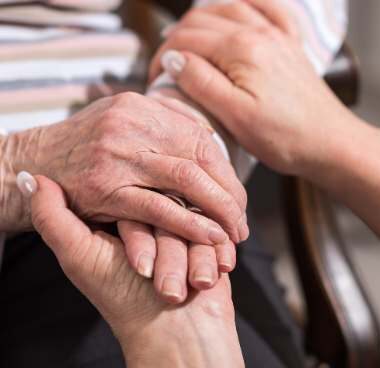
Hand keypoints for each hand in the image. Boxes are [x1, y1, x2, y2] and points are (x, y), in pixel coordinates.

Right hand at [9, 92, 246, 244]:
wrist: (38, 160)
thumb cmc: (88, 145)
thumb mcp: (124, 120)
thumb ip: (164, 123)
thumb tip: (208, 135)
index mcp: (140, 107)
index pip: (200, 138)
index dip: (226, 171)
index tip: (238, 197)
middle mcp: (131, 125)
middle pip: (198, 158)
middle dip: (228, 193)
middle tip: (242, 220)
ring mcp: (118, 155)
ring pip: (184, 180)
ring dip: (216, 209)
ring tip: (233, 232)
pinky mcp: (105, 188)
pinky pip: (157, 206)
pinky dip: (188, 223)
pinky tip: (209, 237)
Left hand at [26, 175, 244, 367]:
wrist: (178, 332)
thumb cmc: (126, 300)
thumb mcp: (81, 257)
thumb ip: (52, 217)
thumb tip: (31, 178)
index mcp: (121, 219)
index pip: (134, 201)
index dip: (139, 238)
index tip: (139, 270)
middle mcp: (152, 219)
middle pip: (167, 211)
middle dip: (168, 255)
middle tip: (159, 286)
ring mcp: (182, 228)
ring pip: (192, 222)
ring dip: (188, 262)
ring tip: (179, 291)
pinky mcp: (207, 237)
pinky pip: (215, 231)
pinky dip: (208, 261)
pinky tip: (202, 280)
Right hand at [149, 0, 349, 175]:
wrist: (328, 143)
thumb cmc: (284, 136)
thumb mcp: (235, 116)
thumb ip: (202, 82)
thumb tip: (173, 59)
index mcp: (241, 50)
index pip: (186, 41)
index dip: (163, 58)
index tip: (155, 78)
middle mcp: (259, 33)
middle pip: (202, 21)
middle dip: (175, 40)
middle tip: (166, 66)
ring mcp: (276, 35)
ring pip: (228, 8)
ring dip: (201, 20)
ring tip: (186, 39)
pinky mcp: (288, 44)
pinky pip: (266, 7)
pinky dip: (245, 2)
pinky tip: (236, 8)